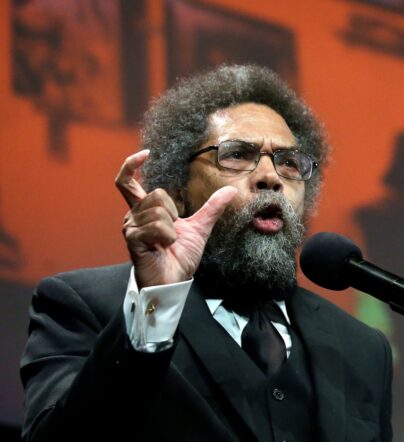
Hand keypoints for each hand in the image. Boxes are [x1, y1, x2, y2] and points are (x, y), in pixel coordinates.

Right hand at [116, 149, 236, 287]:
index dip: (131, 165)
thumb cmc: (180, 257)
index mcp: (145, 210)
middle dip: (174, 212)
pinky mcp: (132, 239)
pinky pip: (157, 226)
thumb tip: (231, 190)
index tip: (146, 153)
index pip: (126, 182)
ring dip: (171, 228)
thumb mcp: (200, 228)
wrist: (174, 281)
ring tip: (167, 242)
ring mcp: (130, 228)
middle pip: (157, 195)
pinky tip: (163, 247)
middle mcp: (132, 216)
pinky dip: (168, 237)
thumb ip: (212, 208)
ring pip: (159, 211)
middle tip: (173, 233)